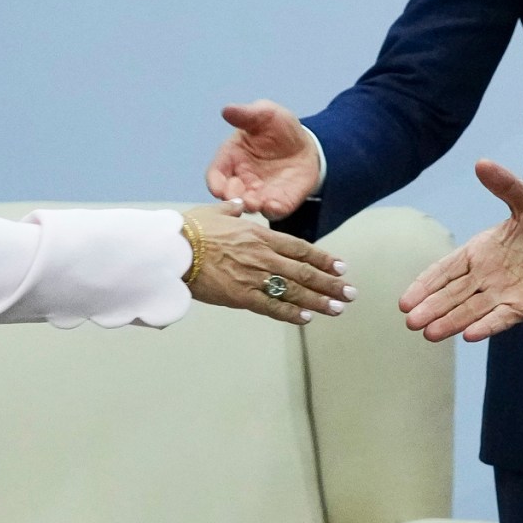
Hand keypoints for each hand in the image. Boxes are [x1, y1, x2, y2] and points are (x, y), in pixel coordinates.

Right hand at [184, 200, 352, 323]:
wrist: (172, 249)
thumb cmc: (189, 230)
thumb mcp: (214, 212)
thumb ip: (231, 210)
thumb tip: (239, 204)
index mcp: (259, 235)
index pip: (301, 248)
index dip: (324, 258)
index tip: (341, 266)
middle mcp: (263, 256)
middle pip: (304, 271)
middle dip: (330, 283)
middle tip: (350, 293)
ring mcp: (253, 276)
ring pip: (294, 290)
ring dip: (319, 300)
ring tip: (338, 308)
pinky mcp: (240, 296)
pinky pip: (271, 306)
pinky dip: (291, 313)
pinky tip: (307, 318)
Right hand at [206, 101, 323, 218]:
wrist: (307, 144)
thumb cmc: (280, 128)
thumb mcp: (265, 115)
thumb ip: (246, 114)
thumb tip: (227, 110)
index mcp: (231, 158)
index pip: (215, 174)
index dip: (215, 182)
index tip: (218, 188)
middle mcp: (242, 180)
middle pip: (229, 195)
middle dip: (231, 198)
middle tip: (236, 198)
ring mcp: (260, 193)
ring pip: (249, 206)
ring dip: (249, 206)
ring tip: (253, 203)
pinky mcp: (279, 202)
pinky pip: (273, 211)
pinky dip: (272, 210)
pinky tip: (273, 205)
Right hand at [399, 160, 522, 341]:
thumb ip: (505, 185)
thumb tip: (482, 163)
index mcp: (481, 250)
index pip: (446, 270)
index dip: (426, 285)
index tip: (405, 301)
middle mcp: (488, 275)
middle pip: (453, 294)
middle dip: (432, 308)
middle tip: (411, 323)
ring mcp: (505, 292)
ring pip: (472, 310)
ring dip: (452, 322)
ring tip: (431, 334)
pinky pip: (502, 318)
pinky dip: (487, 326)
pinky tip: (470, 335)